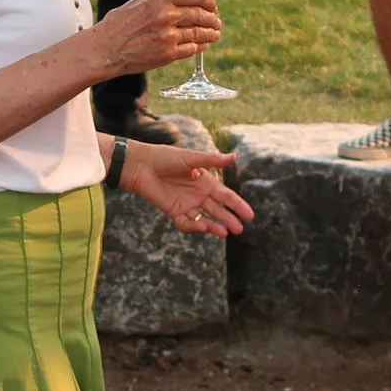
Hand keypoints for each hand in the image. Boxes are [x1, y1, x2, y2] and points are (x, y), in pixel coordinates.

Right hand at [93, 0, 220, 75]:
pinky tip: (203, 45)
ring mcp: (169, 35)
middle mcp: (167, 15)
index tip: (212, 7)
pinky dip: (200, 46)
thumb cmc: (119, 24)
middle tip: (216, 23)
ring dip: (211, 34)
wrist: (105, 48)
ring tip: (215, 34)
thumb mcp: (140, 2)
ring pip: (200, 33)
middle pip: (202, 15)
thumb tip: (185, 1)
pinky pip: (192, 49)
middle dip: (214, 20)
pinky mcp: (168, 54)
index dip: (210, 3)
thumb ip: (163, 0)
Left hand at [120, 141, 254, 236]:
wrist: (141, 165)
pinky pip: (186, 223)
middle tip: (240, 229)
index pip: (225, 196)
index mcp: (205, 181)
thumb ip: (211, 160)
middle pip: (218, 210)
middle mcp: (198, 194)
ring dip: (215, 226)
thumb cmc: (165, 157)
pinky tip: (203, 228)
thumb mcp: (190, 158)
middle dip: (229, 219)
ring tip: (226, 233)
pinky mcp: (173, 211)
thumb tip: (234, 157)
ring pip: (205, 219)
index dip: (238, 205)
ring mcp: (186, 204)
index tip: (249, 215)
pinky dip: (195, 227)